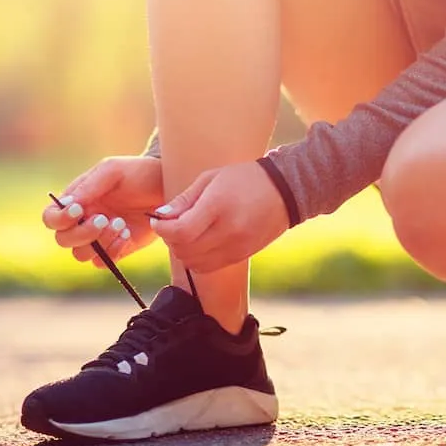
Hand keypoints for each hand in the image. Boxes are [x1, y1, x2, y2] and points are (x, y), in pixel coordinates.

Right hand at [40, 156, 163, 266]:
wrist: (167, 186)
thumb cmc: (138, 173)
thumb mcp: (112, 170)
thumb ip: (88, 186)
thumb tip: (66, 204)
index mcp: (76, 201)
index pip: (51, 218)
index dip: (59, 219)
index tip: (79, 210)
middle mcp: (83, 221)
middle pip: (63, 240)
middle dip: (82, 233)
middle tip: (104, 218)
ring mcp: (99, 238)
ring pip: (81, 254)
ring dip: (100, 241)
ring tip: (121, 224)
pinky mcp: (116, 249)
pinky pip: (103, 262)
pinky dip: (112, 251)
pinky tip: (127, 234)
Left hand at [150, 160, 289, 273]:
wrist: (286, 191)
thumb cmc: (244, 179)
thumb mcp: (211, 178)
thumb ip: (184, 200)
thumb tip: (161, 216)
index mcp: (218, 206)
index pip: (180, 231)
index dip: (162, 229)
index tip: (158, 220)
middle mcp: (228, 231)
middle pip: (184, 249)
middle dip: (170, 239)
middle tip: (171, 225)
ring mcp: (236, 246)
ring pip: (194, 263)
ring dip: (183, 251)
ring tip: (187, 234)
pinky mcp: (242, 256)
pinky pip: (209, 267)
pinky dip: (197, 259)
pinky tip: (201, 242)